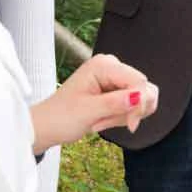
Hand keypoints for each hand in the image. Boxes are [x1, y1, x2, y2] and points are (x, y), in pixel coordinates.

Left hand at [31, 54, 157, 152]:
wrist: (48, 126)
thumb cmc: (61, 116)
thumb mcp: (88, 111)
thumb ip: (116, 103)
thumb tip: (141, 96)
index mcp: (104, 65)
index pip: (139, 82)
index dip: (139, 104)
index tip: (131, 125)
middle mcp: (111, 66)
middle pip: (144, 89)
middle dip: (130, 112)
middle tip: (105, 123)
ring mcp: (115, 78)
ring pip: (141, 99)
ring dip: (124, 116)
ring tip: (100, 122)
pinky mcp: (116, 90)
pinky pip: (134, 105)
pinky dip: (122, 117)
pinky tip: (104, 120)